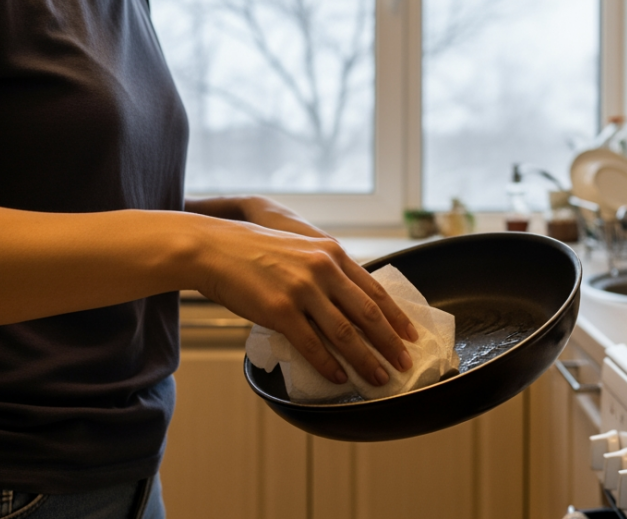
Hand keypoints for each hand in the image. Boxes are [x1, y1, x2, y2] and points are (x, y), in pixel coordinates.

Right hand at [183, 200, 417, 386]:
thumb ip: (326, 270)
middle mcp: (323, 270)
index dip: (396, 316)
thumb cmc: (254, 251)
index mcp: (332, 254)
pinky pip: (312, 345)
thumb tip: (348, 301)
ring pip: (345, 334)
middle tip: (404, 364)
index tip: (411, 336)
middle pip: (367, 314)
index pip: (375, 290)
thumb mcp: (301, 249)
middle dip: (390, 343)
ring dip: (366, 360)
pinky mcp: (280, 311)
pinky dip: (329, 365)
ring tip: (379, 378)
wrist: (215, 248)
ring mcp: (303, 290)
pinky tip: (339, 377)